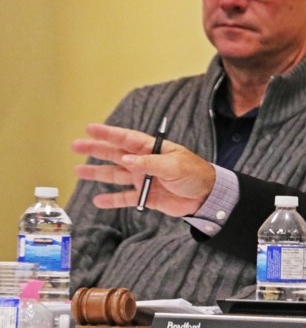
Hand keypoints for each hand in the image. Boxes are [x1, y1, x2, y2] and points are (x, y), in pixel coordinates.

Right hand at [72, 123, 215, 216]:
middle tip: (75, 145)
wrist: (207, 197)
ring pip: (116, 175)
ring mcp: (144, 179)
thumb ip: (149, 163)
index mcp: (153, 150)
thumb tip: (125, 159)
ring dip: (98, 173)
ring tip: (79, 171)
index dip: (108, 133)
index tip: (90, 128)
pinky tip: (98, 200)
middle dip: (96, 149)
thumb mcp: (174, 166)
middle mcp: (145, 163)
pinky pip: (125, 198)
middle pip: (115, 154)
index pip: (126, 139)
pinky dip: (112, 200)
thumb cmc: (196, 174)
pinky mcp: (146, 196)